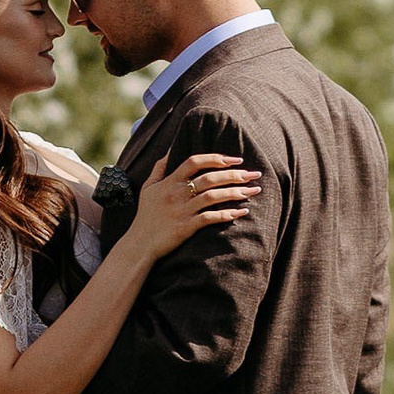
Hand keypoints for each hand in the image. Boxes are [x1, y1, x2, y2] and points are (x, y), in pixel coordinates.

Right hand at [125, 148, 261, 260]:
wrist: (139, 243)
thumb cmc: (146, 215)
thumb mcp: (148, 187)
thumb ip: (160, 167)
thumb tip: (171, 150)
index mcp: (170, 181)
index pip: (195, 162)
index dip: (217, 158)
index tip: (237, 160)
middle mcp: (176, 193)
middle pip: (209, 178)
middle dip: (235, 175)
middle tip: (254, 175)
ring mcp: (181, 211)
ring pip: (213, 197)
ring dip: (235, 193)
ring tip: (253, 191)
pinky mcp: (185, 227)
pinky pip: (210, 218)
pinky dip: (227, 214)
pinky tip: (242, 212)